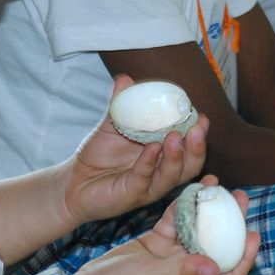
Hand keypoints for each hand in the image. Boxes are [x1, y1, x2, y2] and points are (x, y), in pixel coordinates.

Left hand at [62, 74, 209, 224]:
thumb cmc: (98, 155)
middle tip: (199, 128)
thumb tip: (125, 79)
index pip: (189, 147)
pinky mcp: (131, 196)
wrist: (73, 180)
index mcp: (163, 156)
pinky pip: (143, 179)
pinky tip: (151, 148)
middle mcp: (161, 173)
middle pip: (190, 165)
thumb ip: (120, 105)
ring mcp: (148, 186)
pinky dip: (149, 163)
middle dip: (197, 147)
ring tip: (176, 137)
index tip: (201, 117)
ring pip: (172, 176)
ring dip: (177, 157)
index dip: (198, 134)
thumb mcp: (111, 126)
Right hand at [69, 190, 260, 274]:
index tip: (255, 233)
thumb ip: (183, 273)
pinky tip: (193, 187)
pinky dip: (183, 205)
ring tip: (219, 185)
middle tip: (240, 197)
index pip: (227, 274)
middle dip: (231, 223)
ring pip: (196, 229)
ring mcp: (170, 255)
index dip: (244, 256)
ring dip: (208, 210)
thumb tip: (216, 268)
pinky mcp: (155, 242)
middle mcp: (185, 270)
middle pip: (217, 246)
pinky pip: (175, 220)